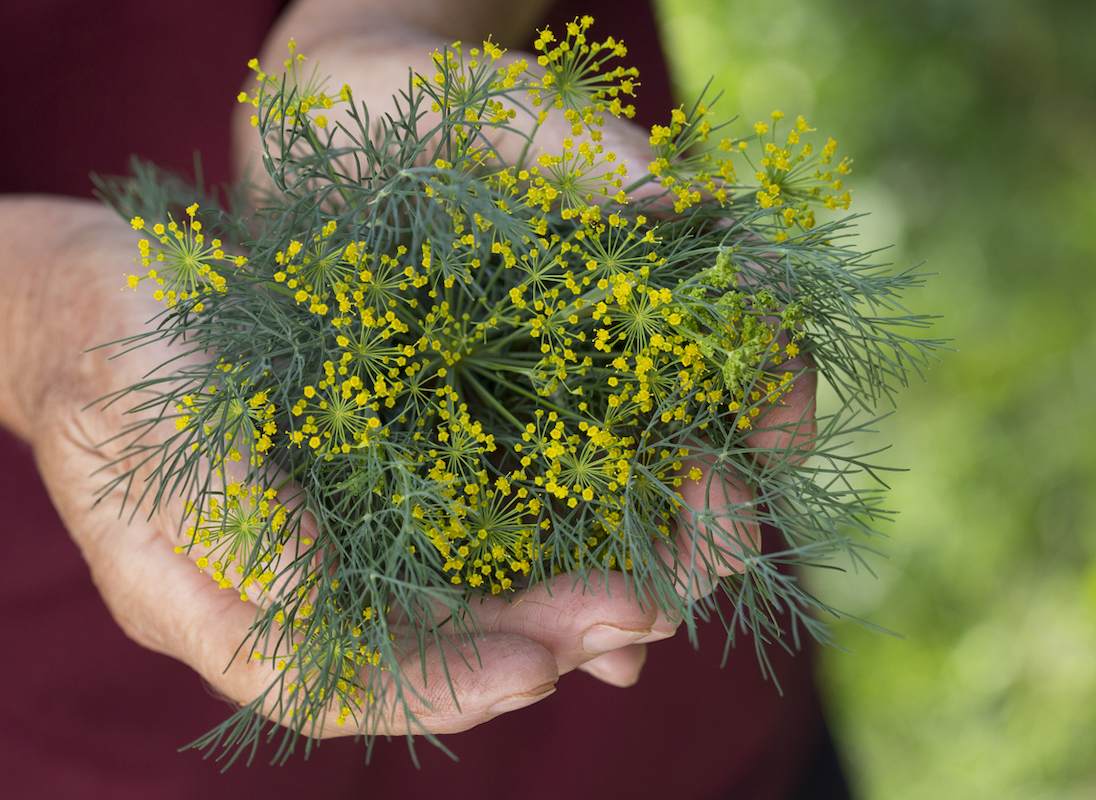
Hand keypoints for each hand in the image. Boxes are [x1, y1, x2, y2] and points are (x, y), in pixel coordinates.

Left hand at [226, 0, 818, 696]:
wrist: (326, 120)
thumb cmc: (435, 97)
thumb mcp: (520, 110)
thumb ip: (600, 157)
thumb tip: (686, 208)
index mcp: (653, 286)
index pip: (748, 358)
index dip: (769, 415)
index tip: (753, 470)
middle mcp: (612, 362)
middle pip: (687, 465)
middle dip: (696, 537)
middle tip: (678, 591)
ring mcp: (541, 409)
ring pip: (609, 516)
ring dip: (621, 588)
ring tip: (615, 647)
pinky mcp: (462, 442)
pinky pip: (514, 529)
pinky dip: (536, 589)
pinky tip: (541, 644)